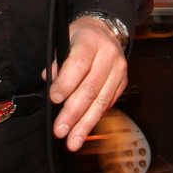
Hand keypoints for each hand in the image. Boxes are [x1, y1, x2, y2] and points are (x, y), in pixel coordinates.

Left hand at [48, 16, 127, 152]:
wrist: (105, 31)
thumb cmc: (81, 36)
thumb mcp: (64, 39)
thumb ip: (56, 61)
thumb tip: (49, 80)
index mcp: (90, 41)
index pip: (79, 64)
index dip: (66, 83)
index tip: (54, 99)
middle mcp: (108, 56)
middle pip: (90, 88)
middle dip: (74, 113)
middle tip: (61, 130)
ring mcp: (118, 70)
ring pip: (101, 101)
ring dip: (85, 124)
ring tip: (73, 141)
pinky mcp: (123, 82)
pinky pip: (108, 104)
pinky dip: (95, 118)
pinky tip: (85, 130)